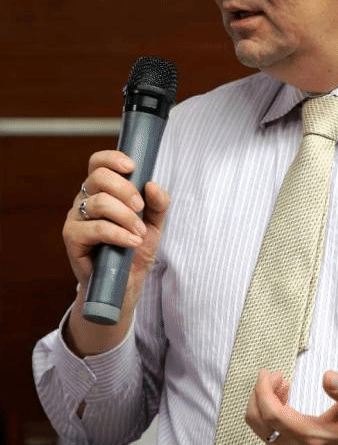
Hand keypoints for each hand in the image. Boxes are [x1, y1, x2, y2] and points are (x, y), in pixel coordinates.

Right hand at [62, 150, 169, 352]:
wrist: (123, 286)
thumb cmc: (134, 251)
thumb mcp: (154, 225)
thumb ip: (158, 204)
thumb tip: (153, 185)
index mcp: (101, 191)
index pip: (98, 163)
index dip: (113, 159)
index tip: (132, 167)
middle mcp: (85, 200)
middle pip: (98, 177)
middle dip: (126, 190)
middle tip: (141, 209)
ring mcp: (76, 218)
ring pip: (99, 202)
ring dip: (126, 216)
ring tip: (139, 233)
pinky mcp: (72, 239)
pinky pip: (96, 228)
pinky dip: (119, 234)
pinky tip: (132, 242)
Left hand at [245, 368, 337, 444]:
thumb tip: (327, 376)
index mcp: (312, 436)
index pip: (273, 415)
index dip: (263, 391)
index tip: (267, 372)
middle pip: (259, 421)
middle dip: (260, 394)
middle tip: (276, 375)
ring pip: (259, 427)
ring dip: (263, 402)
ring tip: (282, 383)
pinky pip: (266, 432)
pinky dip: (267, 412)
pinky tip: (283, 397)